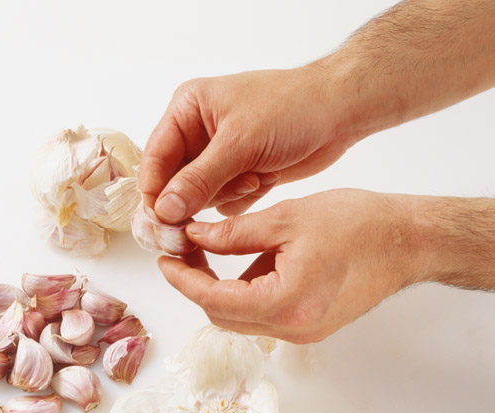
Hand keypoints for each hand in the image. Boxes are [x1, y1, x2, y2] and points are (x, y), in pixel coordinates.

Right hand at [139, 67, 354, 222]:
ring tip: (255, 175)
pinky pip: (226, 202)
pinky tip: (266, 177)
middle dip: (197, 195)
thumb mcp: (240, 142)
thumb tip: (164, 210)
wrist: (339, 112)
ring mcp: (219, 156)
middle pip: (175, 182)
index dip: (155, 192)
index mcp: (188, 110)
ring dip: (227, 193)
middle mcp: (198, 133)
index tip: (160, 223)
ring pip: (201, 196)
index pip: (155, 158)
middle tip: (208, 212)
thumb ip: (199, 179)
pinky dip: (244, 197)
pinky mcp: (239, 174)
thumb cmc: (291, 108)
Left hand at [157, 189, 421, 342]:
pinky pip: (263, 314)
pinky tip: (244, 259)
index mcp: (286, 303)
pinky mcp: (311, 324)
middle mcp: (293, 328)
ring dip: (219, 288)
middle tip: (183, 251)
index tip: (164, 259)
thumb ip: (233, 233)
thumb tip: (193, 237)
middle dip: (196, 284)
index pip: (214, 300)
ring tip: (208, 251)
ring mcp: (304, 330)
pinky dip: (244, 290)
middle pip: (224, 315)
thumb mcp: (287, 219)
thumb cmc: (359, 224)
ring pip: (241, 317)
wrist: (409, 241)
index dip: (182, 279)